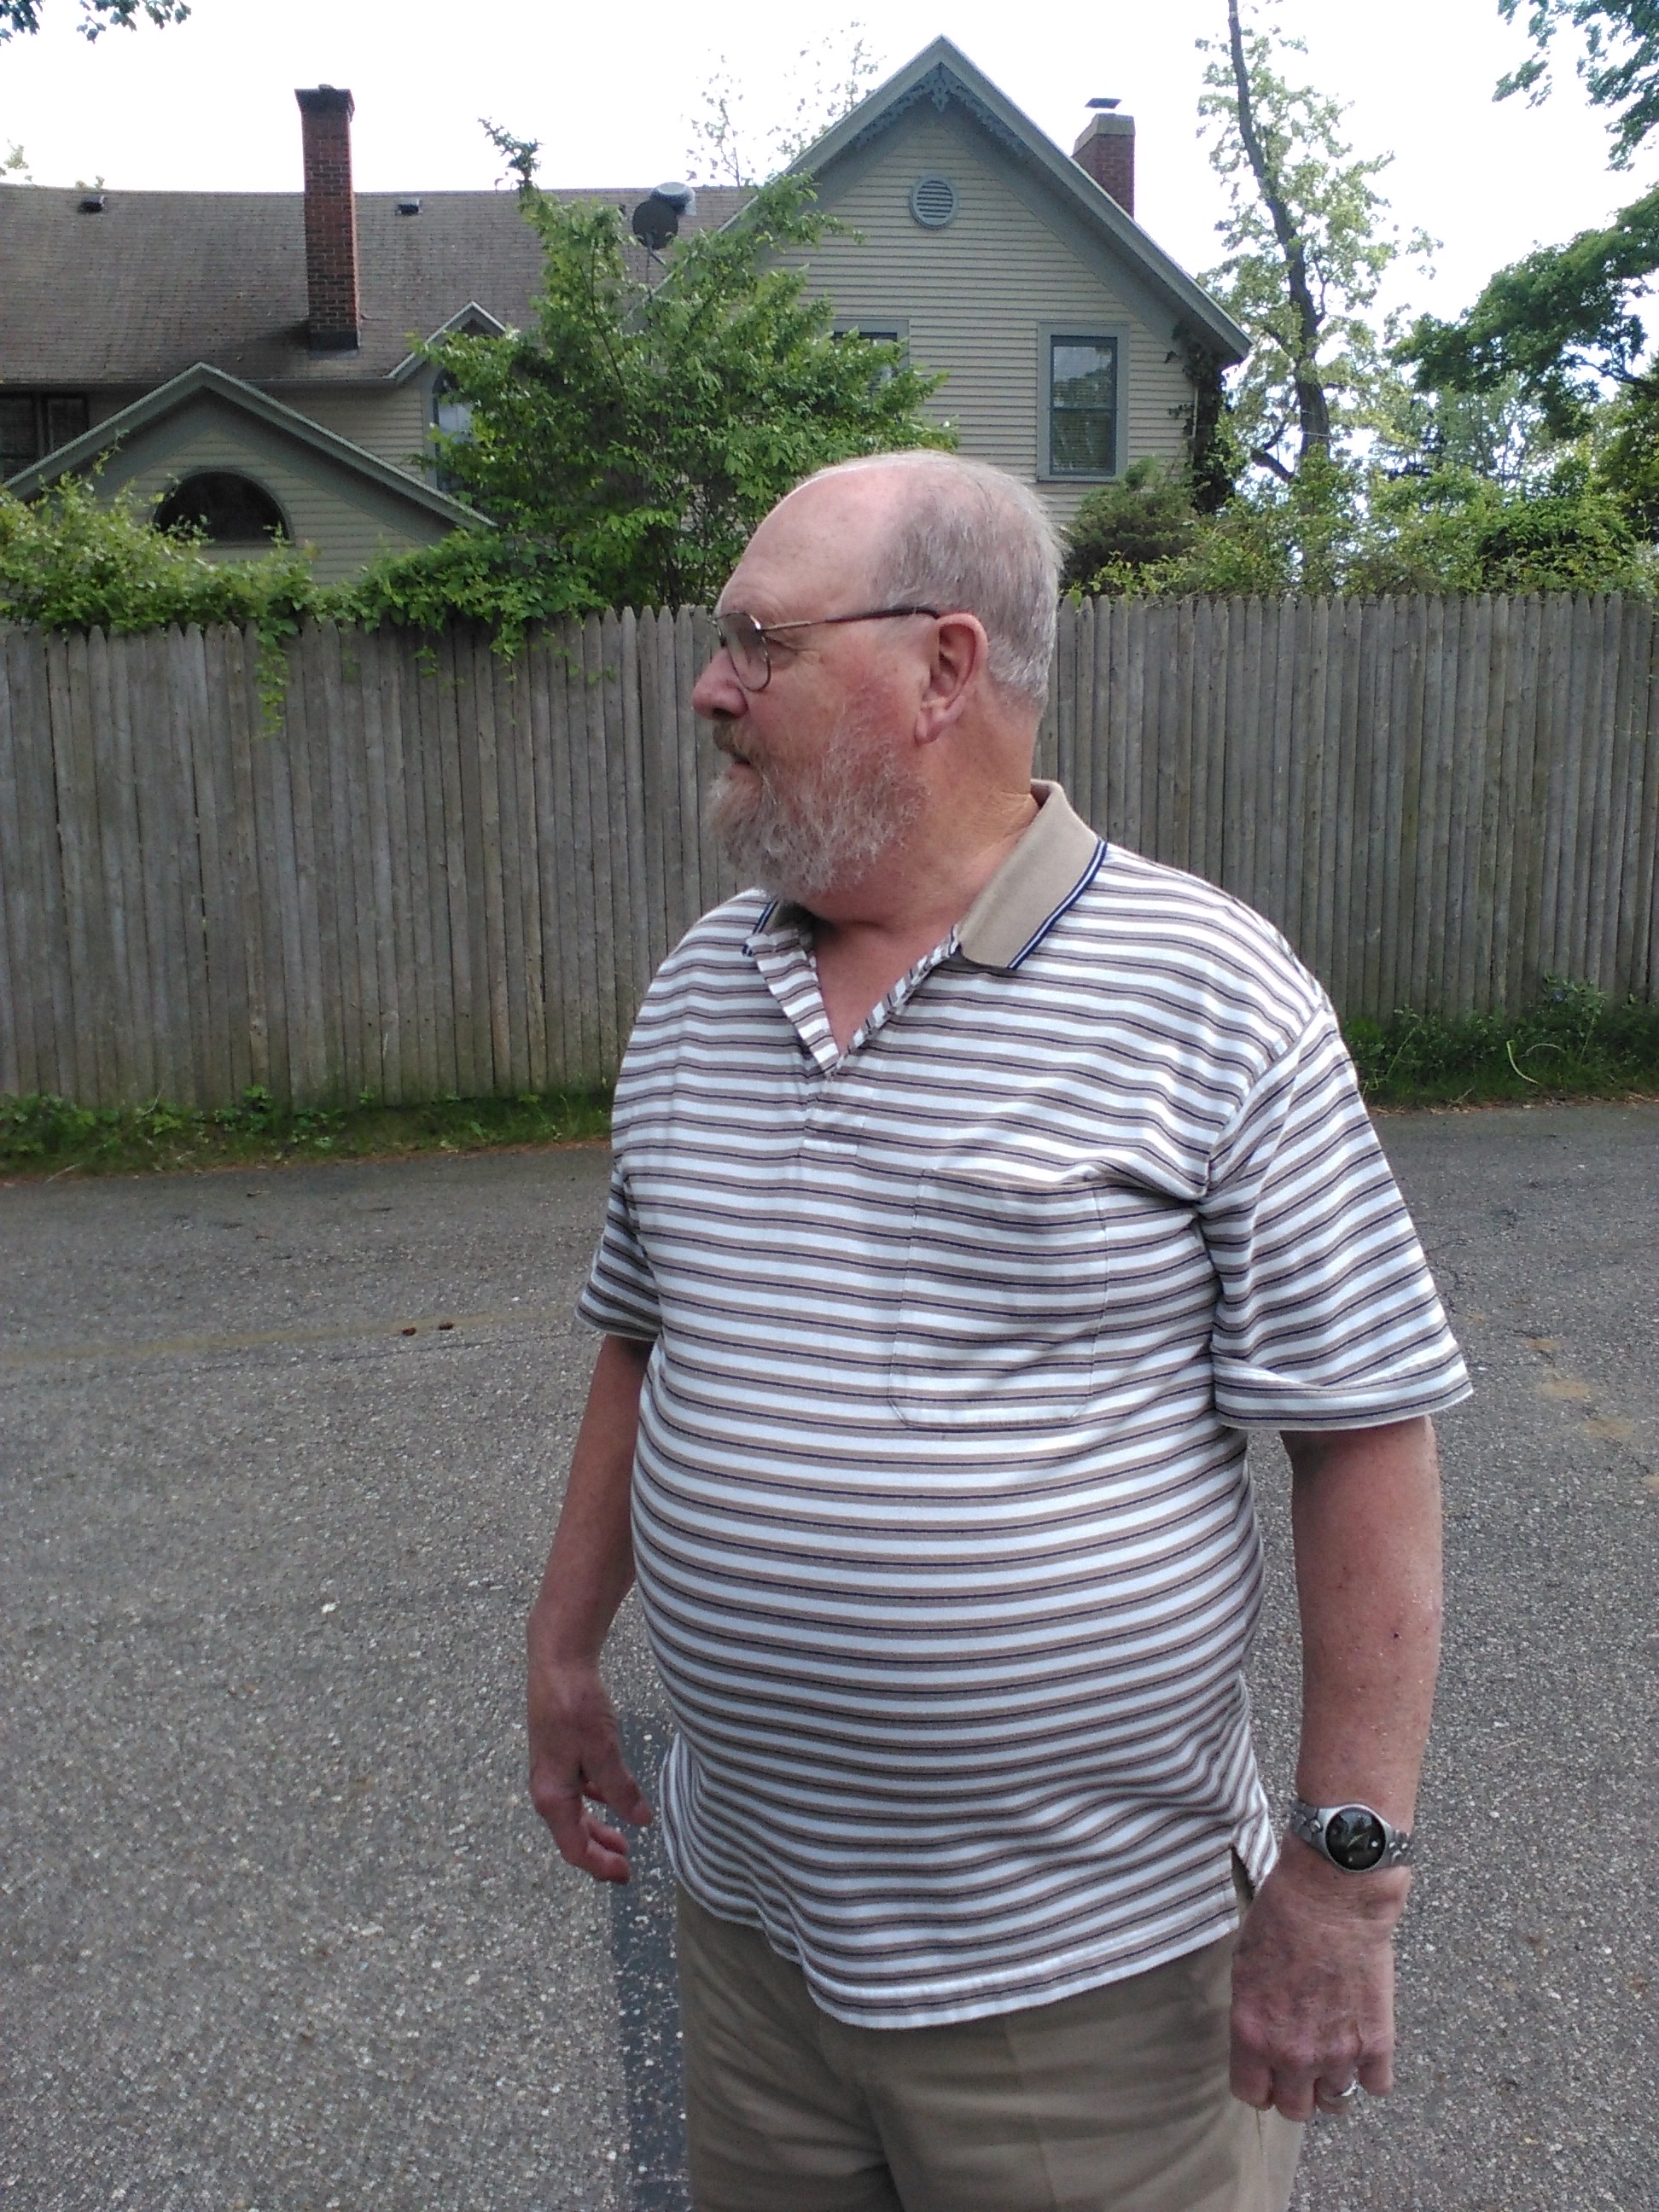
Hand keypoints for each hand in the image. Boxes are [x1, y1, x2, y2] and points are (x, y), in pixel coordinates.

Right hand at [527, 1655, 650, 1882]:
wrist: (557, 1664)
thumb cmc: (575, 1707)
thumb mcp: (603, 1751)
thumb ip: (620, 1789)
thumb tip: (639, 1821)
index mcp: (552, 1796)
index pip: (574, 1848)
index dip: (600, 1866)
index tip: (626, 1875)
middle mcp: (547, 1789)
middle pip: (572, 1835)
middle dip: (599, 1852)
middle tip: (626, 1866)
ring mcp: (551, 1771)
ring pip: (574, 1813)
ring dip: (597, 1829)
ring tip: (622, 1839)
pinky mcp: (559, 1754)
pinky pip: (575, 1791)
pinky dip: (594, 1802)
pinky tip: (611, 1798)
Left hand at [1230, 1837, 1407, 2120]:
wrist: (1331, 1895)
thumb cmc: (1282, 1917)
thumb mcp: (1245, 1966)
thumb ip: (1253, 2013)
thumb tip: (1260, 2039)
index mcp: (1253, 2033)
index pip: (1251, 2094)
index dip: (1260, 2085)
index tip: (1267, 2073)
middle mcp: (1293, 2054)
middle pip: (1295, 2109)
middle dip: (1296, 2089)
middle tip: (1302, 2066)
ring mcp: (1337, 2053)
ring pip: (1335, 2101)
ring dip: (1333, 2080)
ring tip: (1335, 2051)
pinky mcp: (1376, 2043)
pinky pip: (1376, 2087)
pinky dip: (1372, 2073)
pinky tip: (1365, 2048)